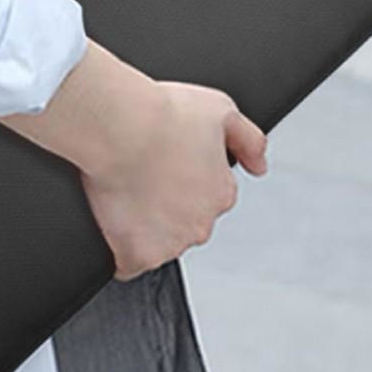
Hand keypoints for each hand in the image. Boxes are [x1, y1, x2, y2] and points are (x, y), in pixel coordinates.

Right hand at [0, 40, 267, 281]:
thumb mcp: (219, 108)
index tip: (165, 161)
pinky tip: (111, 220)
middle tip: (141, 173)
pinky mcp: (137, 255)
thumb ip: (249, 139)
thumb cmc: (163, 112)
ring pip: (158, 242)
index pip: (208, 197)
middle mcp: (202, 224)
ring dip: (143, 226)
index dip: (183, 178)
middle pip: (184, 222)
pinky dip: (119, 248)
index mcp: (221, 193)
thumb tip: (260, 167)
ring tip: (123, 189)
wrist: (120, 125)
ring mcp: (169, 243)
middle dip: (165, 205)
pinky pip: (128, 262)